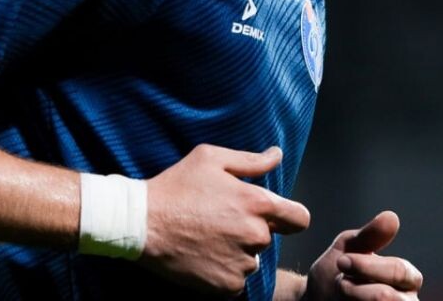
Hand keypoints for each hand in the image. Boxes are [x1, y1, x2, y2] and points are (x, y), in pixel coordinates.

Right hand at [139, 144, 310, 295]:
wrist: (142, 223)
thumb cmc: (175, 186)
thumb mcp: (210, 159)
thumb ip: (251, 160)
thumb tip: (277, 155)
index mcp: (257, 203)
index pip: (300, 218)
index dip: (289, 216)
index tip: (274, 216)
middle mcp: (255, 236)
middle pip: (268, 237)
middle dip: (249, 229)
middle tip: (218, 220)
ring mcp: (242, 264)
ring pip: (251, 259)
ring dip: (236, 251)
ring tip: (206, 238)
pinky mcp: (227, 286)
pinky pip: (236, 280)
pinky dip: (223, 272)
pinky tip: (202, 255)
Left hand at [304, 211, 422, 299]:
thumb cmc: (335, 275)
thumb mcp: (347, 249)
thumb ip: (370, 236)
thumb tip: (392, 217)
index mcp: (406, 278)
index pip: (400, 272)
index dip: (368, 266)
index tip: (341, 262)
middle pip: (391, 298)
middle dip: (359, 289)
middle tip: (340, 283)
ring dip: (355, 300)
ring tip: (341, 294)